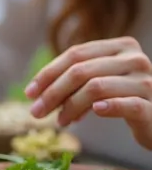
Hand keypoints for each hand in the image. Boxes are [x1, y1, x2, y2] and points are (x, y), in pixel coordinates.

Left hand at [26, 36, 151, 148]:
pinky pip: (125, 105)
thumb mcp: (99, 84)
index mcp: (121, 47)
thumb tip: (36, 93)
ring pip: (96, 87)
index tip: (29, 93)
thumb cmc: (124, 99)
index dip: (48, 73)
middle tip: (36, 112)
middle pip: (81, 70)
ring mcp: (146, 81)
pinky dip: (105, 108)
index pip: (76, 54)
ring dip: (70, 106)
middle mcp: (135, 59)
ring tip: (59, 122)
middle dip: (53, 92)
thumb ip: (75, 82)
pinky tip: (89, 115)